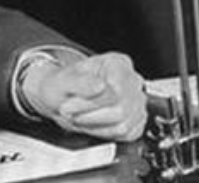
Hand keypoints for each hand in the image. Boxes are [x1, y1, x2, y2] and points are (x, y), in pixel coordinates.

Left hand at [22, 52, 146, 140]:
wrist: (62, 98)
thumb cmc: (64, 85)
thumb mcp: (63, 80)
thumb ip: (80, 82)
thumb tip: (99, 86)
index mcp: (117, 63)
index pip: (115, 91)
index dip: (89, 104)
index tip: (68, 106)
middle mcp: (131, 80)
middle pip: (121, 111)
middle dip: (90, 117)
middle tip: (70, 113)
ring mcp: (137, 101)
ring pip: (123, 127)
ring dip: (95, 127)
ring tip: (79, 117)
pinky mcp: (136, 121)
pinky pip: (126, 136)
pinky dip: (104, 134)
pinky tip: (92, 123)